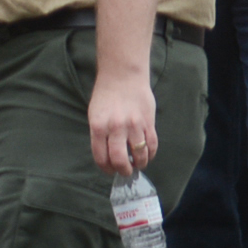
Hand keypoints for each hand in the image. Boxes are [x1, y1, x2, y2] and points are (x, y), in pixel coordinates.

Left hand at [88, 65, 158, 179]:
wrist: (123, 76)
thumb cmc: (106, 95)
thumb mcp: (95, 114)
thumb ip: (100, 134)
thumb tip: (108, 155)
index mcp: (98, 126)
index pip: (101, 156)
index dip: (106, 168)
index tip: (109, 171)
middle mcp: (116, 128)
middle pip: (119, 160)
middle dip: (123, 170)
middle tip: (125, 171)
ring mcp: (134, 126)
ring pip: (139, 155)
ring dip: (139, 164)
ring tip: (138, 164)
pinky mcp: (148, 122)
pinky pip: (152, 144)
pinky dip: (150, 154)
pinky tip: (147, 155)